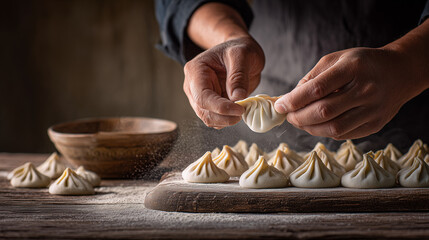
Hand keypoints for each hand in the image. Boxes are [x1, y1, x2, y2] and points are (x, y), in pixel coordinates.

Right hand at [183, 36, 264, 128]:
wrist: (240, 51)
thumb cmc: (239, 49)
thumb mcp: (242, 55)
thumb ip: (238, 75)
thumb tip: (237, 98)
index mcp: (195, 71)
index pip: (202, 96)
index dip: (220, 107)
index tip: (240, 110)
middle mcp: (193, 86)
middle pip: (203, 111)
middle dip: (223, 116)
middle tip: (243, 112)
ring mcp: (200, 97)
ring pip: (208, 118)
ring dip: (226, 120)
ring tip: (242, 109)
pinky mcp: (210, 105)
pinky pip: (216, 119)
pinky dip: (227, 120)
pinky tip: (238, 111)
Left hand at [274, 47, 426, 139]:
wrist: (400, 72)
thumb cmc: (362, 63)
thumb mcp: (337, 59)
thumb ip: (312, 77)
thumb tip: (291, 98)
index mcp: (353, 68)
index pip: (317, 89)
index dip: (294, 100)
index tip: (279, 105)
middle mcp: (366, 90)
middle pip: (323, 112)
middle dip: (298, 117)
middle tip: (287, 115)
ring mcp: (373, 110)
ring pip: (333, 128)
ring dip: (309, 128)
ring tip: (299, 121)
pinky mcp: (375, 125)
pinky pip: (343, 134)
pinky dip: (324, 131)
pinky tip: (317, 124)